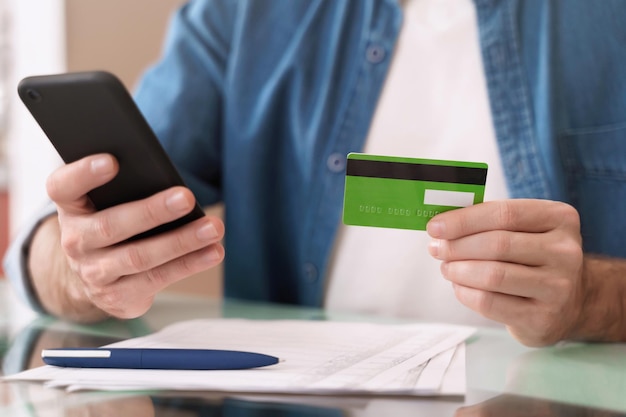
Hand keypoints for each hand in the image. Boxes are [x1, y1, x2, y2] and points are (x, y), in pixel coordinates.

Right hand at [42, 153, 223, 318]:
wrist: (98, 273)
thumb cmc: (115, 219)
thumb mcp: (110, 200)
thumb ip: (128, 186)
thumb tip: (171, 182)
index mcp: (70, 206)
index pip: (63, 187)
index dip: (84, 174)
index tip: (112, 161)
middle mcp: (75, 241)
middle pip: (111, 226)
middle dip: (152, 211)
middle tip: (186, 197)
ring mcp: (94, 273)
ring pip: (139, 257)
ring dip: (181, 242)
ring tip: (213, 228)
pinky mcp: (116, 296)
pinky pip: (157, 279)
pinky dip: (189, 264)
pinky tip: (213, 252)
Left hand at [427, 199, 583, 345]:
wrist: (569, 302)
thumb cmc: (533, 257)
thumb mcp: (524, 230)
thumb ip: (489, 221)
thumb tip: (442, 224)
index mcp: (559, 218)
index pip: (505, 213)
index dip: (464, 220)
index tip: (435, 226)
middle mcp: (565, 252)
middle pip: (497, 244)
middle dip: (457, 246)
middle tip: (436, 249)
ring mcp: (558, 287)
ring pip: (492, 275)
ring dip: (458, 270)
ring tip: (447, 268)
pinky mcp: (542, 317)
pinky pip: (490, 303)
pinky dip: (465, 293)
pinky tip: (460, 287)